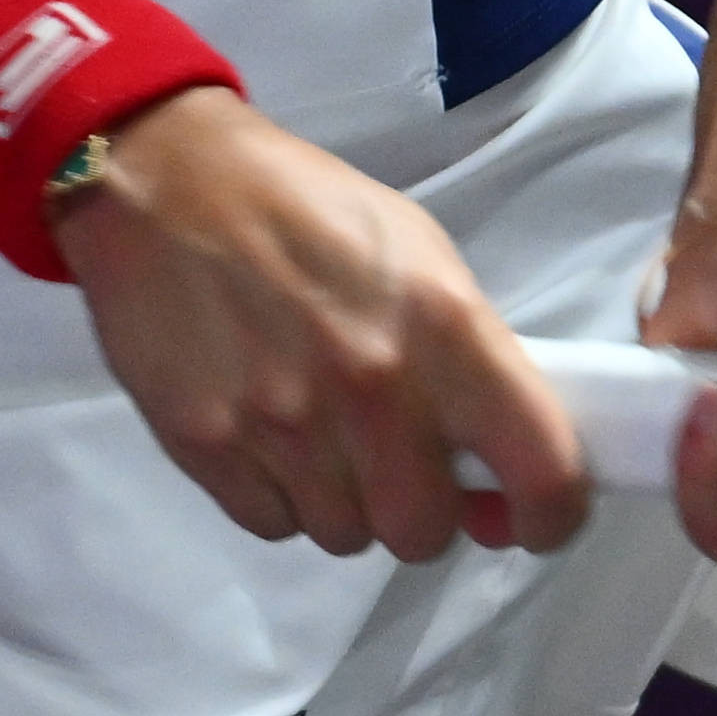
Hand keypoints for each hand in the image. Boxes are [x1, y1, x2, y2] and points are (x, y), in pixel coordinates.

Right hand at [62, 93, 591, 561]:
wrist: (164, 179)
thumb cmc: (305, 208)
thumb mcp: (417, 252)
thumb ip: (467, 354)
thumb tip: (493, 452)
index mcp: (445, 325)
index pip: (543, 469)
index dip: (552, 516)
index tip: (530, 519)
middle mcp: (372, 385)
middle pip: (425, 532)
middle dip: (418, 506)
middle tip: (394, 457)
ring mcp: (284, 425)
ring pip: (346, 536)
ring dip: (344, 500)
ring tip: (315, 426)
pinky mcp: (208, 447)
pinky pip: (274, 525)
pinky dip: (278, 495)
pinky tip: (264, 429)